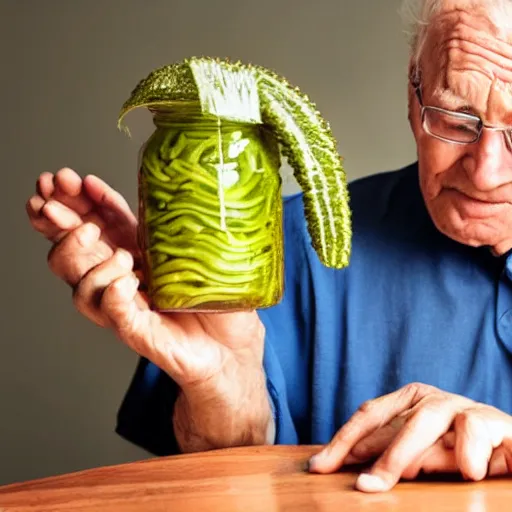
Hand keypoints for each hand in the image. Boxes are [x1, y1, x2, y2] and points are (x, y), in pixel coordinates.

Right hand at [26, 168, 270, 448]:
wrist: (231, 346)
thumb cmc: (219, 300)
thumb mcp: (206, 252)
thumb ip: (190, 226)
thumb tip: (187, 184)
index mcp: (139, 252)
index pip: (101, 222)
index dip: (83, 201)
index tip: (70, 178)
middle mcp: (123, 277)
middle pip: (75, 250)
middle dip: (58, 222)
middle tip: (50, 201)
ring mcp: (125, 306)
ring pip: (79, 285)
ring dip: (89, 263)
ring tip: (122, 257)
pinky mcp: (136, 332)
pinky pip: (112, 314)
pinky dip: (112, 296)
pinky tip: (125, 283)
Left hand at [308, 383, 511, 491]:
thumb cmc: (463, 453)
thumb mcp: (422, 455)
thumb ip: (394, 456)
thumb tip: (359, 472)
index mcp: (409, 401)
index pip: (368, 416)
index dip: (343, 441)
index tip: (319, 467)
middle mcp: (432, 399)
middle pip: (393, 420)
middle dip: (373, 454)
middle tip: (361, 486)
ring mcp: (461, 406)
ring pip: (425, 420)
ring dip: (406, 453)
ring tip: (392, 479)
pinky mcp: (494, 420)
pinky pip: (473, 427)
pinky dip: (467, 450)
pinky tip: (468, 472)